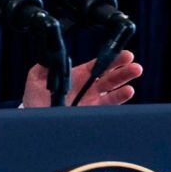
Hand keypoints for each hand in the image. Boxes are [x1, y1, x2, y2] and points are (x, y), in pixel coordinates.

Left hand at [22, 50, 140, 107]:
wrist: (34, 118)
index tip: (122, 53)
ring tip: (135, 70)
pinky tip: (128, 90)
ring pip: (113, 88)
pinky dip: (119, 97)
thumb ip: (46, 65)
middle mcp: (88, 87)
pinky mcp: (93, 112)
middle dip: (123, 67)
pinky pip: (109, 105)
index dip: (110, 58)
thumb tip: (52, 55)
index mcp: (78, 75)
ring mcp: (92, 100)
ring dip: (125, 80)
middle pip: (110, 75)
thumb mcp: (36, 77)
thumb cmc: (35, 97)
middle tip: (133, 61)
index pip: (98, 65)